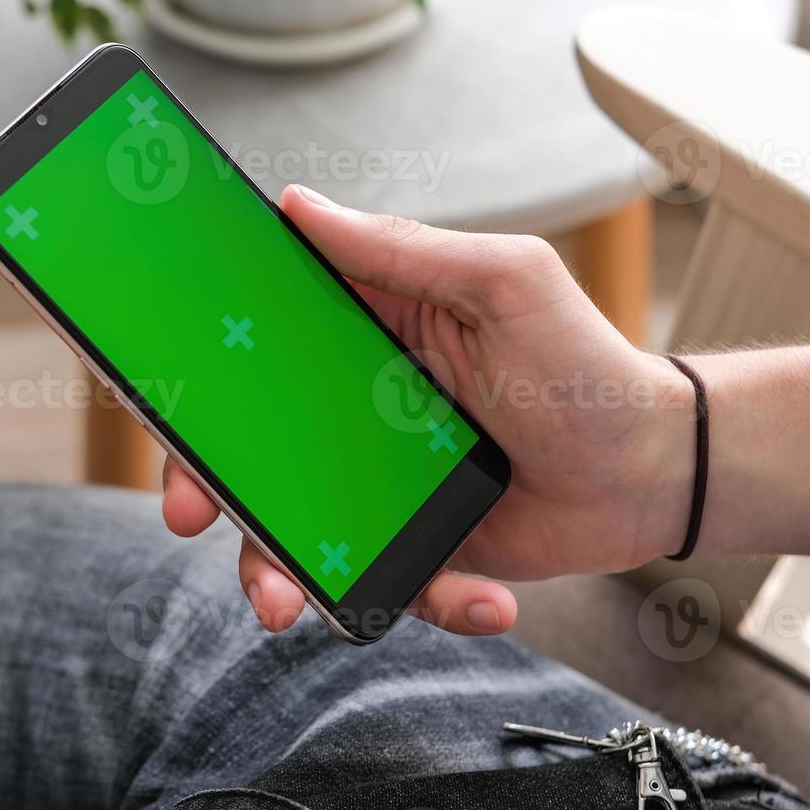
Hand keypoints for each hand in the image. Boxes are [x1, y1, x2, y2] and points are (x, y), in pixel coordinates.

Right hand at [163, 185, 693, 634]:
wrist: (656, 471)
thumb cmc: (585, 362)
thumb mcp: (502, 283)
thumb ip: (401, 248)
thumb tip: (296, 204)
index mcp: (363, 332)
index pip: (255, 343)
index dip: (197, 369)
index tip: (154, 395)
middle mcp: (354, 409)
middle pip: (249, 447)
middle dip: (206, 486)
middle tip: (188, 514)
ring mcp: (378, 484)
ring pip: (294, 530)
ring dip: (277, 571)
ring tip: (287, 606)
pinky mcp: (414, 545)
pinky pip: (383, 582)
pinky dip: (426, 599)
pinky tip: (481, 598)